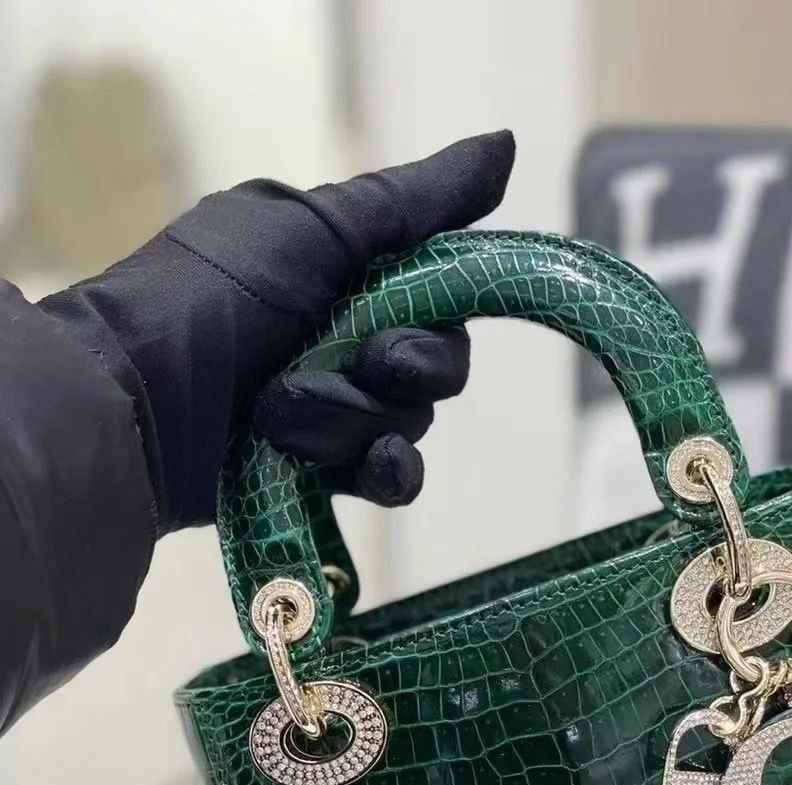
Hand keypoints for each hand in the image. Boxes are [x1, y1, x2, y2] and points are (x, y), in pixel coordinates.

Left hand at [38, 131, 514, 534]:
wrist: (131, 403)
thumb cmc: (210, 299)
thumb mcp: (310, 230)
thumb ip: (412, 204)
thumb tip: (509, 146)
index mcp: (342, 271)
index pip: (440, 294)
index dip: (440, 314)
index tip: (402, 322)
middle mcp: (342, 336)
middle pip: (436, 365)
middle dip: (399, 369)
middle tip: (357, 362)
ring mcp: (330, 410)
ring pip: (406, 423)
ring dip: (349, 420)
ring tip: (276, 414)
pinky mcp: (318, 472)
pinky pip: (391, 477)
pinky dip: (385, 472)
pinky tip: (369, 469)